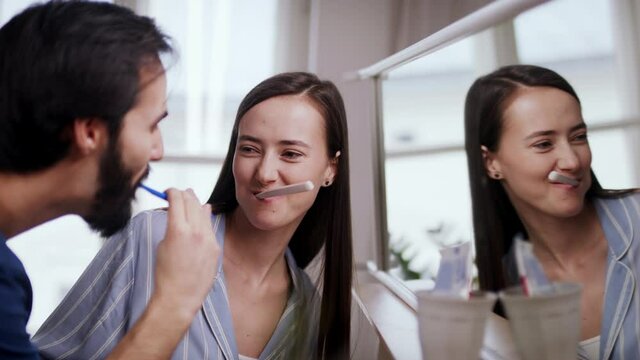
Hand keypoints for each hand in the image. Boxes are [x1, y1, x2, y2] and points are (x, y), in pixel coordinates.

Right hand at [153, 188, 219, 318]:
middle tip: (179, 194)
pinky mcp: (215, 248)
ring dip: (195, 204)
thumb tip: (177, 211)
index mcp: (178, 230)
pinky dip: (204, 219)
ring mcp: (208, 239)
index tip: (168, 192)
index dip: (171, 192)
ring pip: (204, 211)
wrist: (179, 297)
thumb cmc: (165, 274)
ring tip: (190, 202)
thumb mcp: (162, 244)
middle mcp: (196, 232)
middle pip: (192, 201)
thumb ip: (172, 224)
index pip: (177, 198)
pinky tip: (201, 217)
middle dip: (184, 195)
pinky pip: (210, 227)